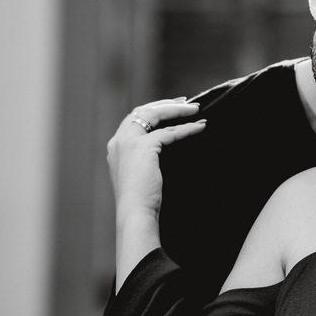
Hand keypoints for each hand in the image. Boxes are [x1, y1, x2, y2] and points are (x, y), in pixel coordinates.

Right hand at [107, 98, 203, 216]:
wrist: (134, 213)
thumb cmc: (139, 201)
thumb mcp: (137, 174)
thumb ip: (142, 159)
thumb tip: (160, 152)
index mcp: (116, 146)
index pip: (133, 119)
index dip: (152, 110)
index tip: (170, 108)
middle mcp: (119, 140)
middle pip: (143, 110)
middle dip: (165, 104)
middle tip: (185, 102)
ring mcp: (129, 142)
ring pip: (155, 114)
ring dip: (177, 110)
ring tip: (196, 110)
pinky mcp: (144, 147)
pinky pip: (170, 132)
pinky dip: (187, 128)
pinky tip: (199, 127)